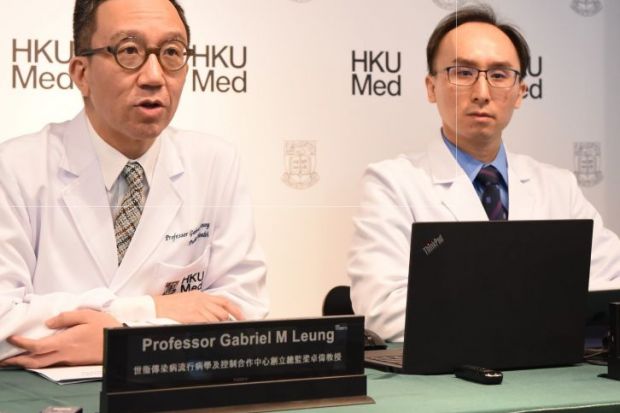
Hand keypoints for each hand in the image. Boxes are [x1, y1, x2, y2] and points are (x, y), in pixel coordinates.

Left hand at [0, 309, 120, 367]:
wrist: (119, 343)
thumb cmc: (106, 328)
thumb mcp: (88, 315)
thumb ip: (66, 317)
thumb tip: (49, 323)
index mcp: (66, 342)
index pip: (38, 346)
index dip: (22, 343)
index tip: (13, 338)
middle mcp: (65, 354)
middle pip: (36, 361)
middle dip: (18, 361)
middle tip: (5, 360)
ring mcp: (69, 360)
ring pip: (43, 364)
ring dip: (27, 362)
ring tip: (16, 359)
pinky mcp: (74, 362)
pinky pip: (53, 363)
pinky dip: (40, 361)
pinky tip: (37, 356)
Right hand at [153, 291, 243, 322]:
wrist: (155, 307)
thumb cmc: (170, 305)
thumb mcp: (188, 300)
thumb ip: (202, 304)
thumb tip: (214, 314)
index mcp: (201, 295)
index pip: (224, 301)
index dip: (236, 310)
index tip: (242, 318)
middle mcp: (201, 300)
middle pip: (222, 312)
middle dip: (225, 322)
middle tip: (225, 329)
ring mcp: (197, 308)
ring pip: (216, 319)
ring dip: (216, 327)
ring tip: (214, 332)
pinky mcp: (191, 316)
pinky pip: (207, 323)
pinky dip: (209, 328)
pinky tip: (207, 331)